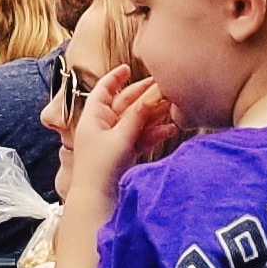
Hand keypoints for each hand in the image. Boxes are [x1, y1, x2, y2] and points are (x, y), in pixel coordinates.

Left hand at [58, 64, 171, 206]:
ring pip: (135, 121)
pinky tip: (169, 130)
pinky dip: (153, 133)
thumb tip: (150, 98)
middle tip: (162, 87)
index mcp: (94, 117)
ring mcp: (114, 140)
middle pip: (124, 104)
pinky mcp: (123, 154)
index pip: (103, 90)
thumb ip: (137, 117)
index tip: (128, 69)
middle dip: (143, 96)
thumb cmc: (100, 166)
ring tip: (172, 108)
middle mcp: (103, 126)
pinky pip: (140, 138)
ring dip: (153, 115)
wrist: (96, 199)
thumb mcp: (120, 137)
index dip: (115, 78)